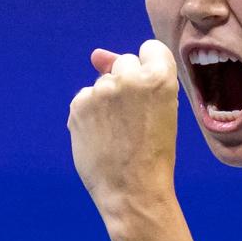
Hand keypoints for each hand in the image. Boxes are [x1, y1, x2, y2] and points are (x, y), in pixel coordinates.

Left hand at [68, 39, 178, 213]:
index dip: (149, 70)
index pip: (150, 49)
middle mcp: (129, 77)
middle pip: (124, 62)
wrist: (133, 191)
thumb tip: (95, 56)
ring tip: (118, 132)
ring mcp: (101, 90)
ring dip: (107, 100)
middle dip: (126, 82)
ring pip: (102, 82)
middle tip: (134, 117)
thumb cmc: (154, 153)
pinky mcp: (79, 105)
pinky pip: (84, 98)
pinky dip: (90, 114)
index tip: (149, 93)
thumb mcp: (163, 110)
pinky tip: (101, 136)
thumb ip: (136, 76)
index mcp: (160, 77)